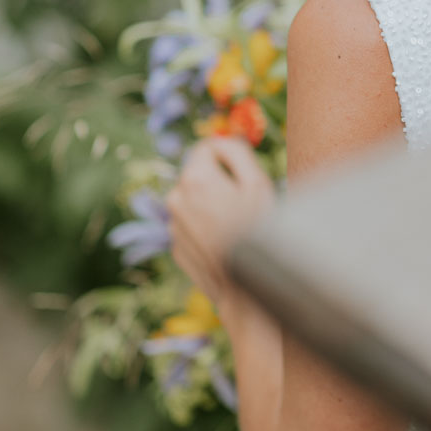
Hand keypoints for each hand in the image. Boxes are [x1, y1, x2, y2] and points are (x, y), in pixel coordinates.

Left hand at [167, 136, 275, 303]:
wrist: (244, 290)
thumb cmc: (257, 232)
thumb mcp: (257, 183)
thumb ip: (236, 152)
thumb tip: (222, 140)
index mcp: (194, 178)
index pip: (207, 146)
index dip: (228, 153)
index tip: (244, 169)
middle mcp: (175, 198)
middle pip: (199, 174)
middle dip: (220, 181)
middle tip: (246, 202)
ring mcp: (173, 226)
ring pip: (195, 201)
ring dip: (212, 205)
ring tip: (237, 225)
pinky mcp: (176, 248)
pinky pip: (192, 226)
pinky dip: (207, 228)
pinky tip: (227, 243)